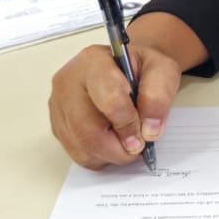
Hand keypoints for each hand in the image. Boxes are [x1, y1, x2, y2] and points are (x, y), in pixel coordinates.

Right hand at [49, 16, 195, 167]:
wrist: (126, 69)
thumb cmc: (140, 68)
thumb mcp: (161, 70)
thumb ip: (158, 97)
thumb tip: (149, 131)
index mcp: (95, 61)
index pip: (108, 99)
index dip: (128, 124)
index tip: (145, 135)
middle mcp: (69, 82)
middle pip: (87, 130)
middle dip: (119, 148)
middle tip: (138, 146)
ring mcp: (59, 105)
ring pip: (81, 147)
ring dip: (111, 154)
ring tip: (126, 140)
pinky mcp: (57, 124)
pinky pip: (77, 153)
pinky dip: (100, 156)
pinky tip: (112, 141)